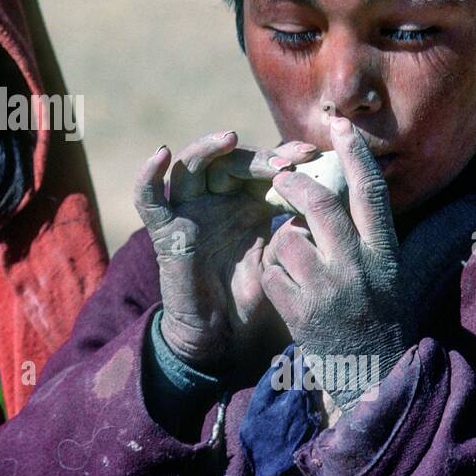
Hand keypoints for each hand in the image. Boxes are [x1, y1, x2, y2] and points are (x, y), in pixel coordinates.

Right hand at [133, 132, 318, 374]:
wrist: (227, 337)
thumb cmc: (258, 298)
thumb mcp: (285, 255)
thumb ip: (299, 226)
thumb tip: (327, 192)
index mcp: (248, 202)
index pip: (263, 165)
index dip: (285, 154)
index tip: (313, 154)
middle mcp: (217, 201)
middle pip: (230, 160)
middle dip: (259, 156)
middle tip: (286, 161)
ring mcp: (188, 212)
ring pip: (192, 166)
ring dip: (208, 148)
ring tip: (230, 138)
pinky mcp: (164, 231)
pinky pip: (148, 199)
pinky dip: (148, 176)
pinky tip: (159, 155)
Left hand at [254, 116, 410, 409]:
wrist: (371, 376)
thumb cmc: (389, 315)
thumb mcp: (416, 272)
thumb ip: (440, 231)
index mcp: (386, 252)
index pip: (371, 192)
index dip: (355, 154)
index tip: (339, 125)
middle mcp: (358, 267)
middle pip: (319, 206)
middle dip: (295, 184)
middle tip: (281, 175)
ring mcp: (326, 290)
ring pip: (285, 239)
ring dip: (281, 240)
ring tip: (294, 254)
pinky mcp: (298, 313)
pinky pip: (269, 271)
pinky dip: (271, 272)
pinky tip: (287, 286)